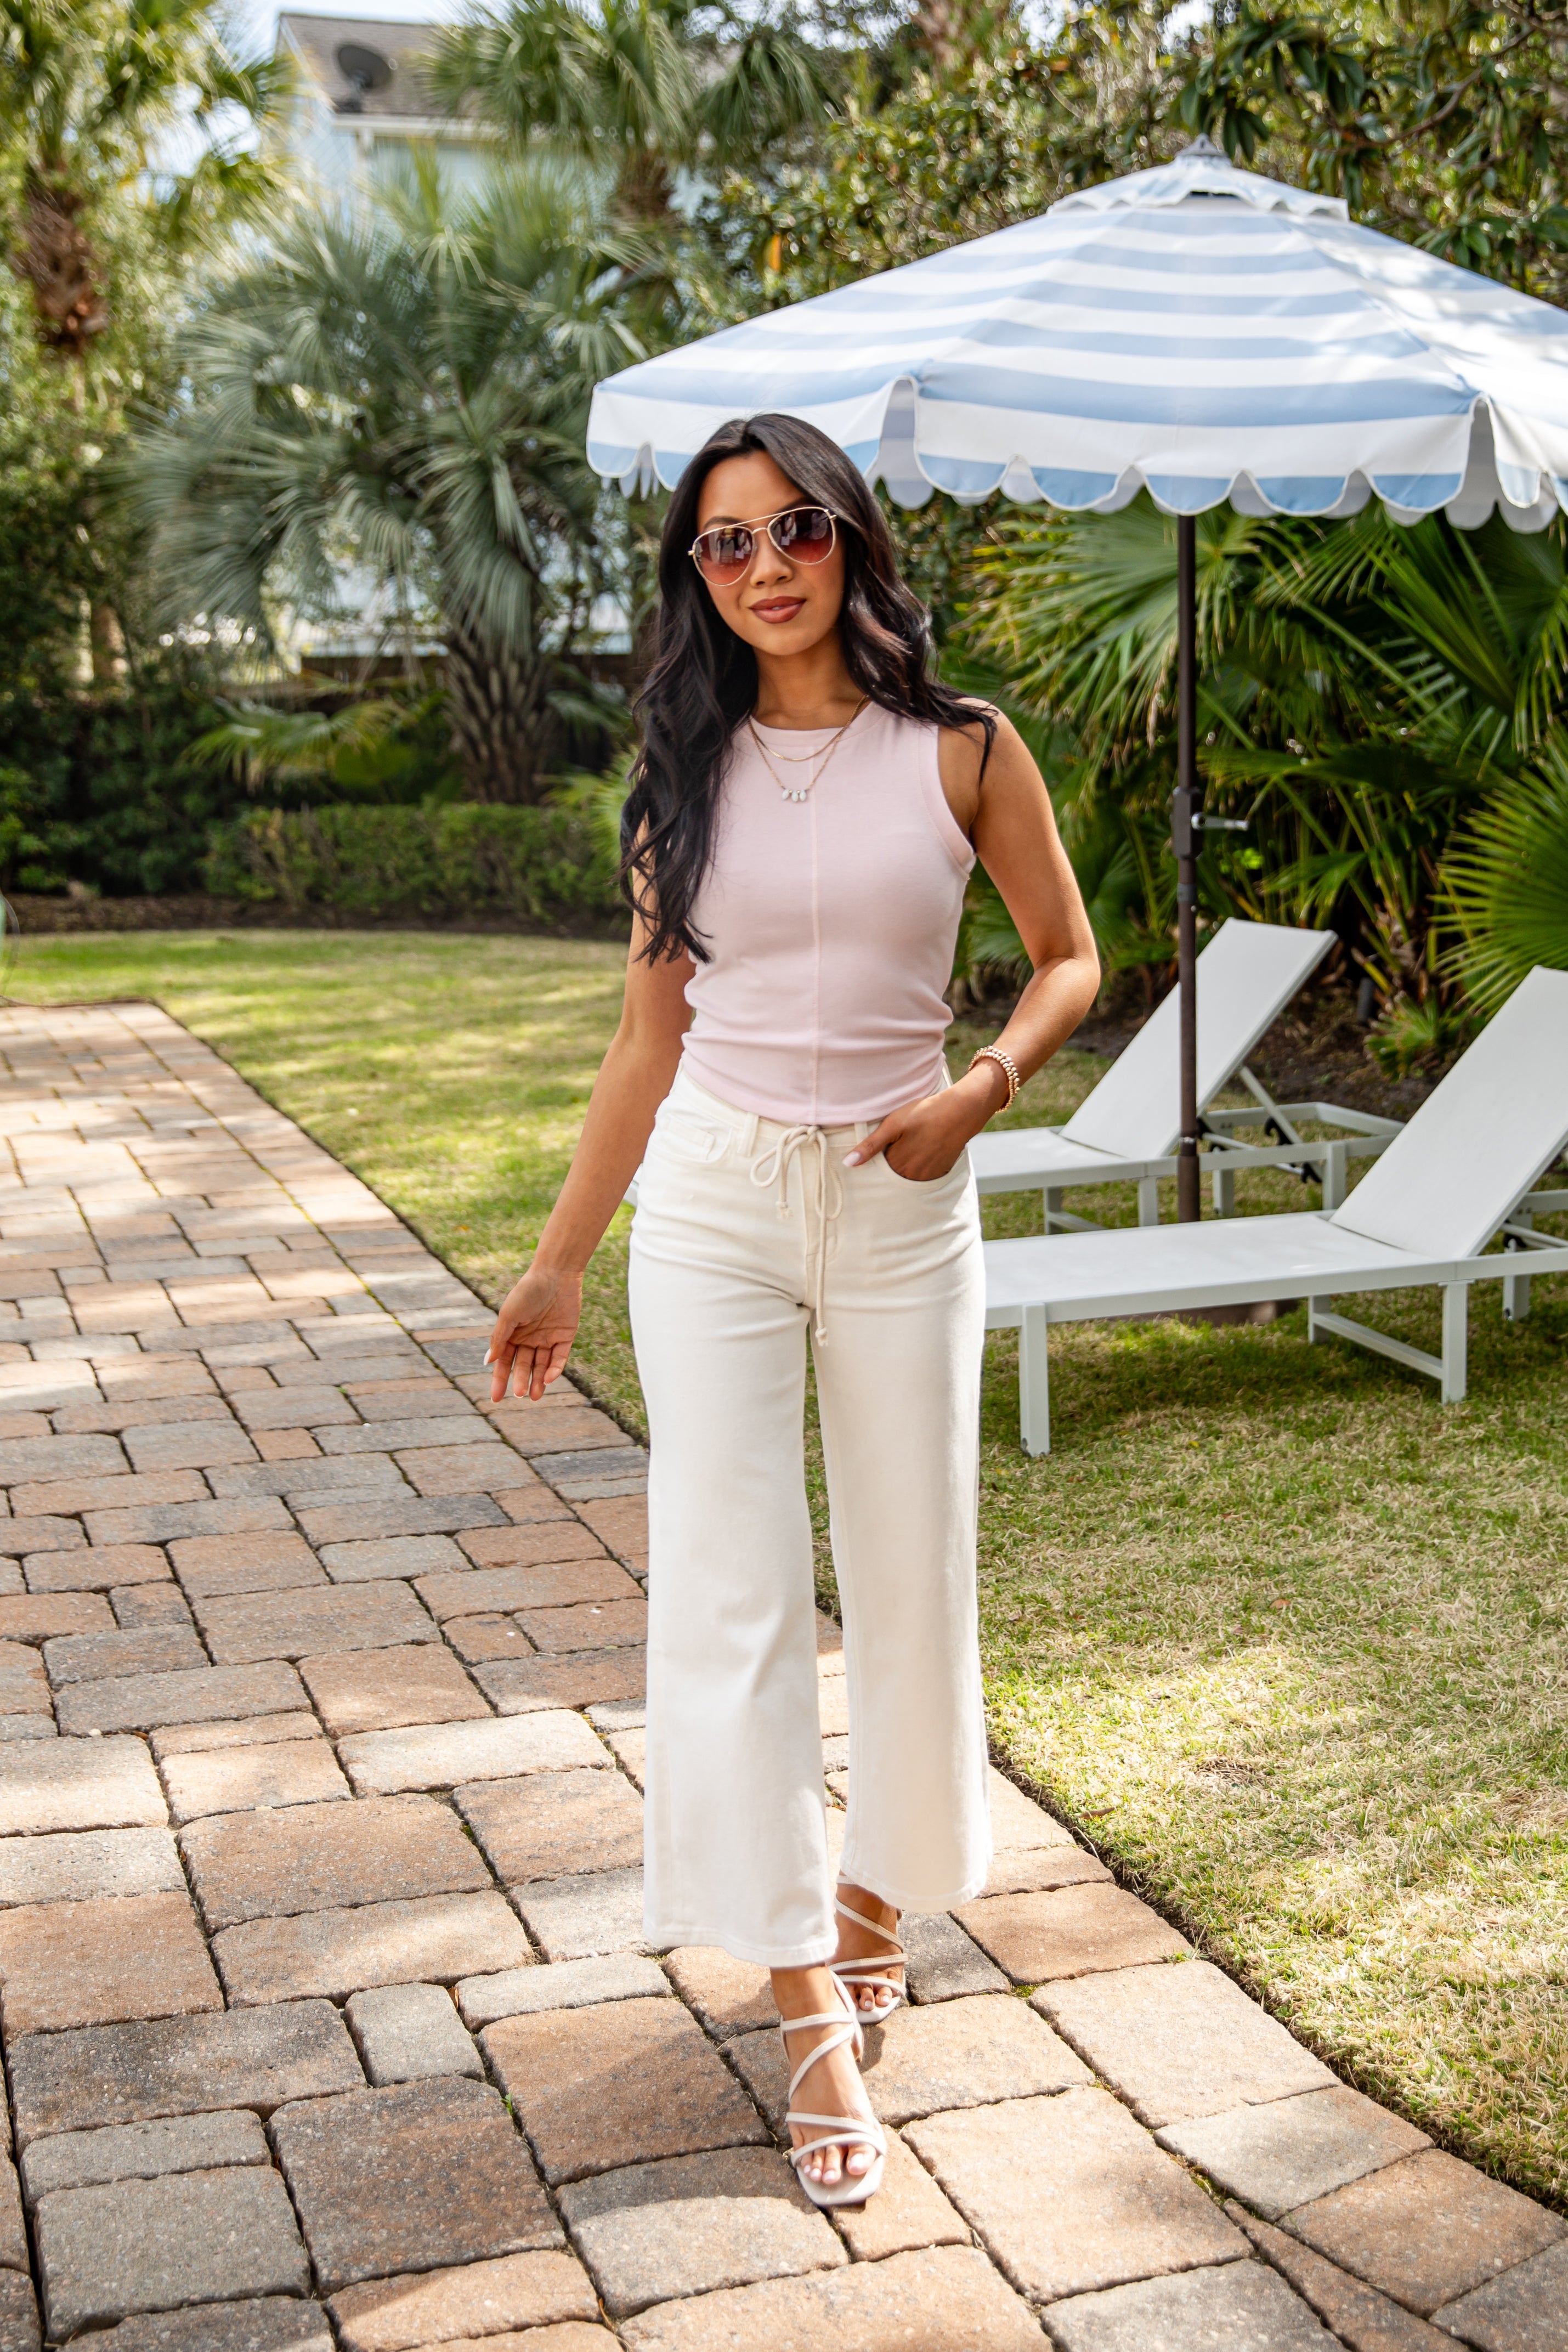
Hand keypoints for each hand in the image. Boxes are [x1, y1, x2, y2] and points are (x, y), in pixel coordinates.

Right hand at [487, 1264, 582, 1401]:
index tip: (496, 1399)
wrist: (555, 1274)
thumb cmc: (527, 1291)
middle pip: (523, 1366)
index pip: (504, 1362)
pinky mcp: (565, 1337)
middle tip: (519, 1395)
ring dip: (537, 1381)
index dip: (499, 1380)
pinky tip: (548, 1379)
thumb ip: (499, 1338)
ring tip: (534, 1396)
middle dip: (520, 1381)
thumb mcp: (509, 1315)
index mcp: (512, 1334)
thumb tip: (488, 1362)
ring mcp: (548, 1338)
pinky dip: (554, 1369)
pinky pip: (559, 1357)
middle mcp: (529, 1339)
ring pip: (541, 1366)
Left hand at [845, 1064, 1006, 1180]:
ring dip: (904, 1167)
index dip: (874, 1160)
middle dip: (889, 1165)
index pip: (876, 1172)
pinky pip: (923, 1176)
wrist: (960, 1112)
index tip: (878, 1150)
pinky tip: (922, 1150)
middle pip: (892, 1176)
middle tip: (897, 1144)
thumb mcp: (893, 1125)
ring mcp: (927, 1176)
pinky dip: (919, 1167)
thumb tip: (847, 1164)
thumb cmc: (925, 1114)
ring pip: (907, 1176)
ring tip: (911, 1146)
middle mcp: (912, 1176)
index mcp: (897, 1164)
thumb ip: (870, 1146)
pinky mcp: (940, 1172)